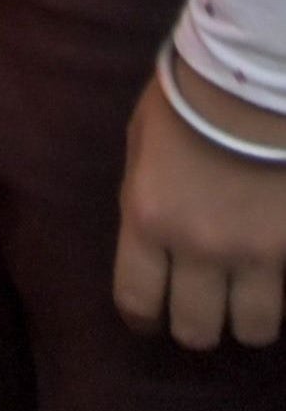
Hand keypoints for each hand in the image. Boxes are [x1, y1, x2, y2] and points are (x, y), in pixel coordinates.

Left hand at [117, 65, 285, 350]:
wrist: (255, 81)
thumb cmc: (188, 101)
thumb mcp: (141, 146)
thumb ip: (143, 199)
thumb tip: (149, 237)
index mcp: (150, 219)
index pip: (138, 299)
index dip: (142, 318)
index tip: (148, 318)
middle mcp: (201, 247)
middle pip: (196, 329)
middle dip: (194, 327)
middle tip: (199, 311)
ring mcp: (257, 253)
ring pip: (252, 329)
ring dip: (244, 321)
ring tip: (242, 303)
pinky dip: (280, 297)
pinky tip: (273, 282)